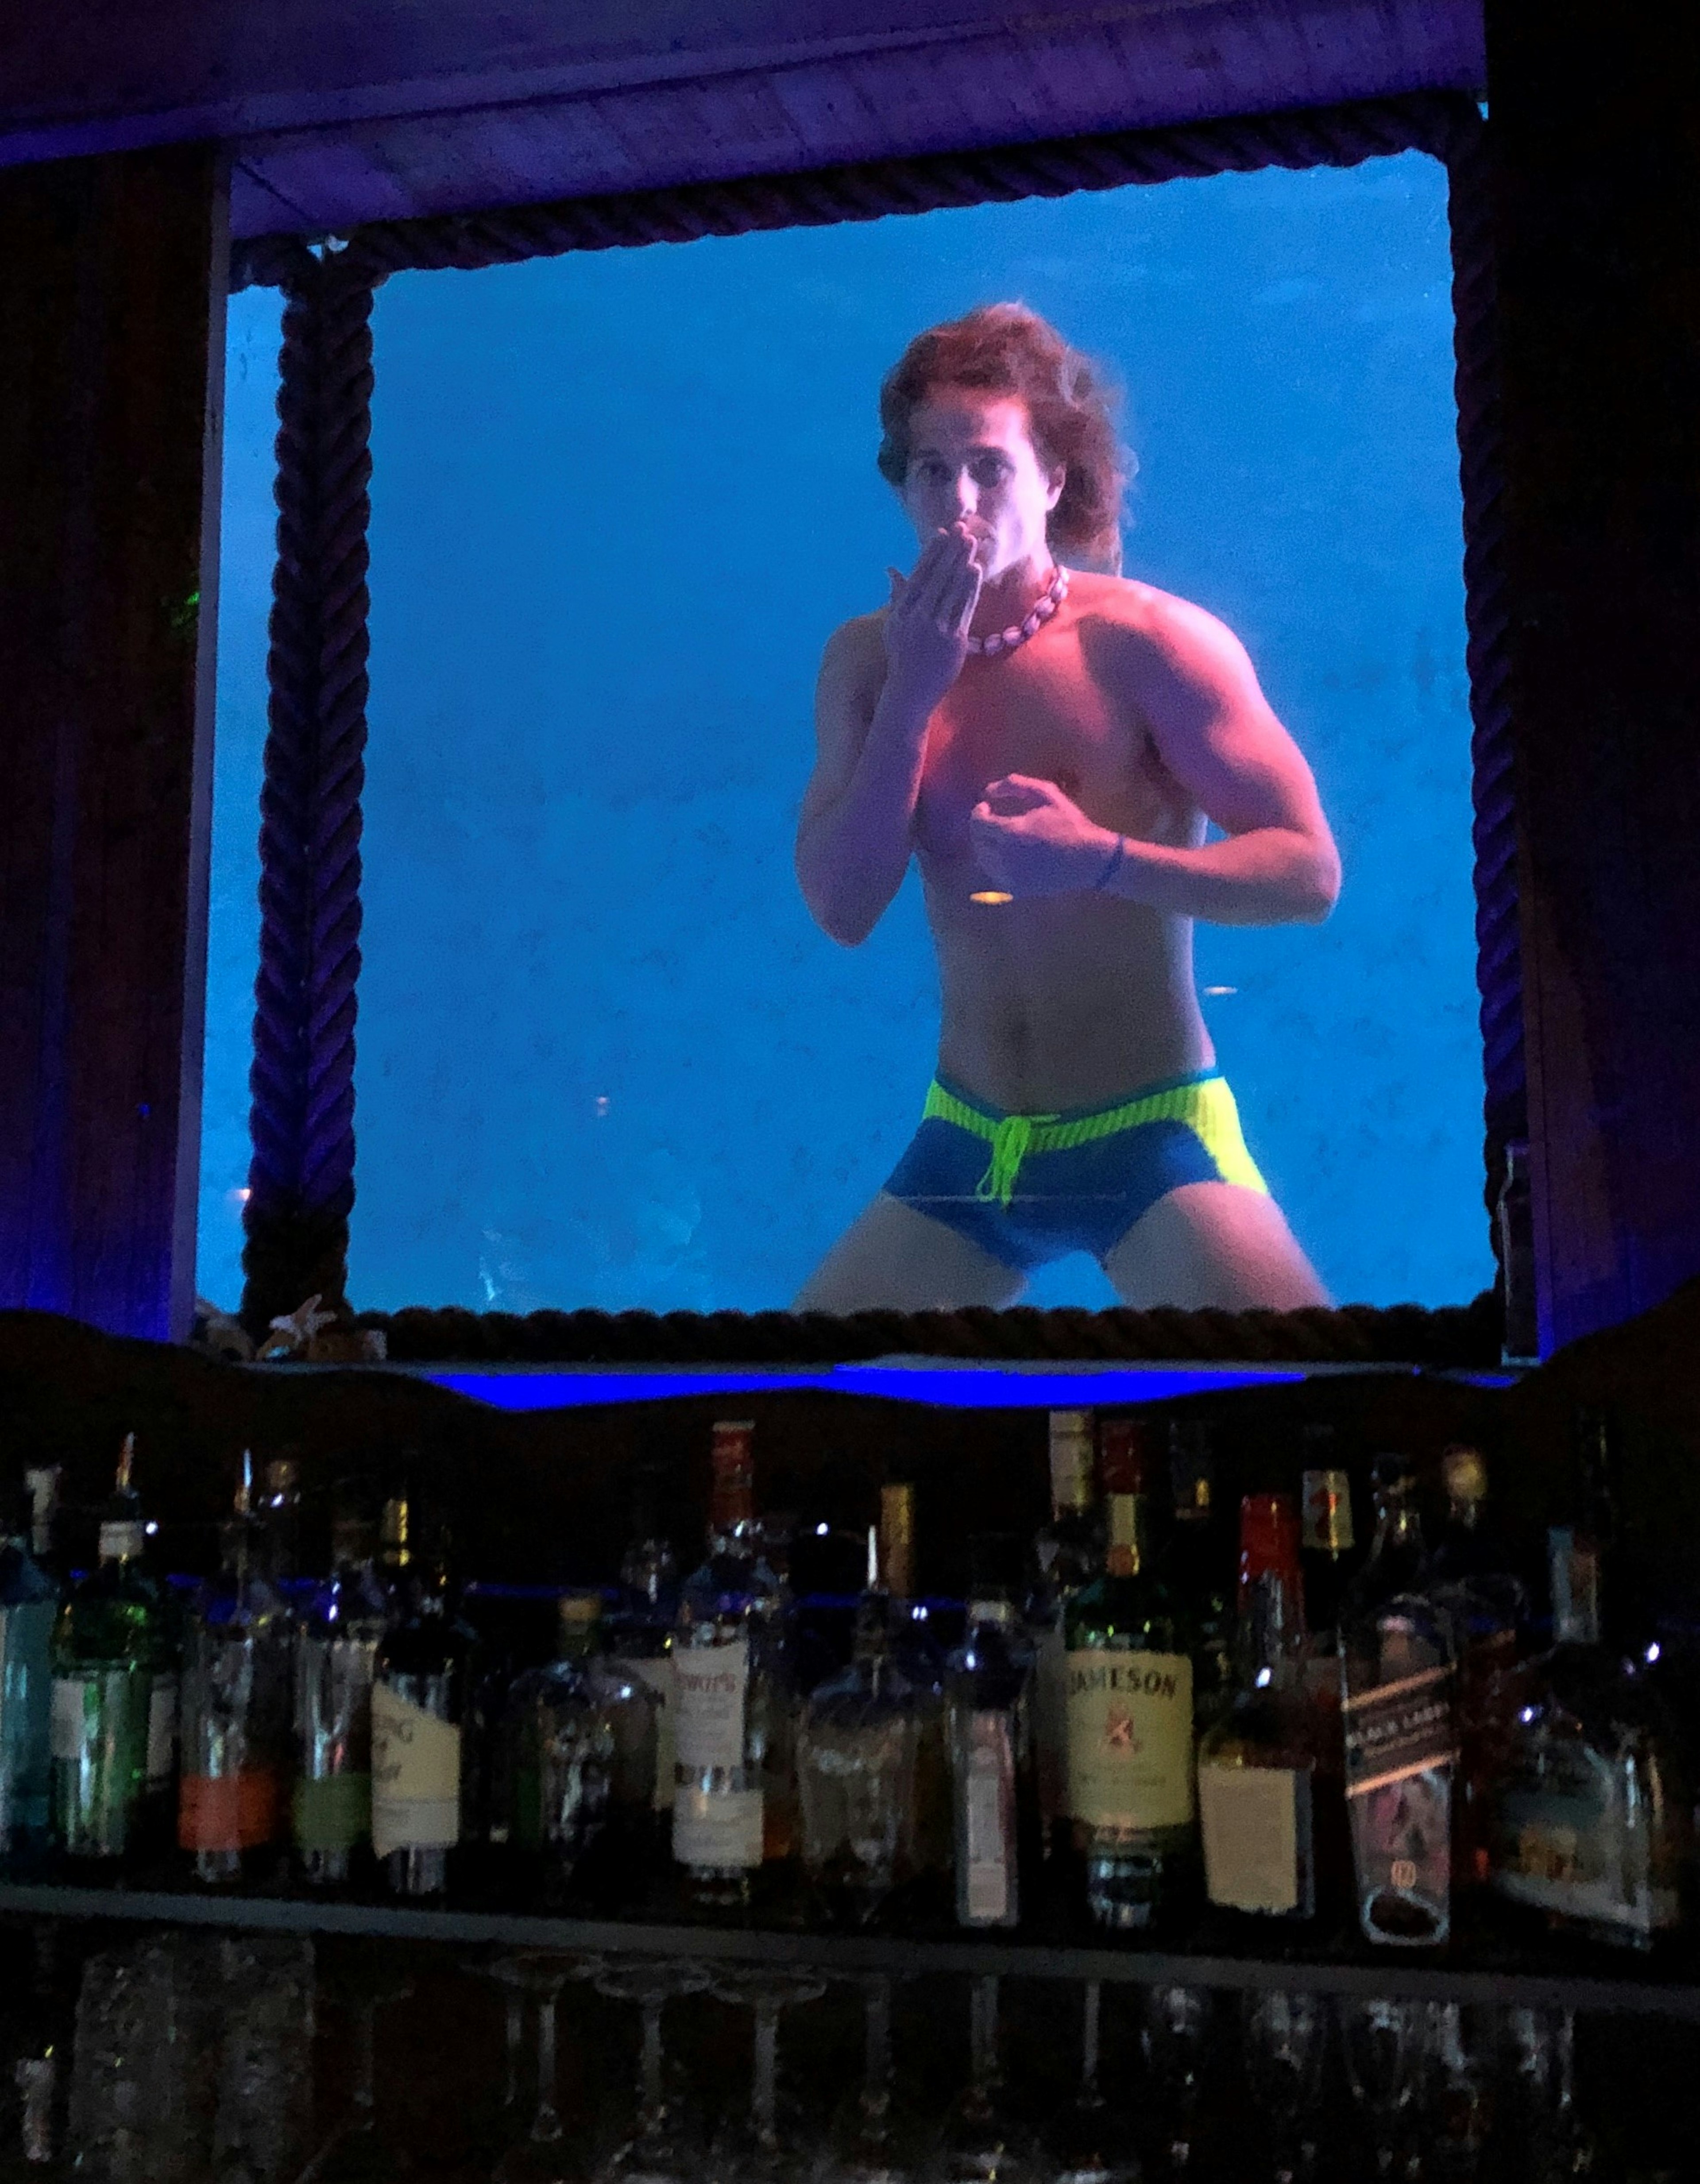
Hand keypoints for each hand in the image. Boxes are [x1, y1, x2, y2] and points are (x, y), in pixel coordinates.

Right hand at [881, 522, 984, 709]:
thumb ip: (897, 596)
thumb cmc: (902, 658)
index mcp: (901, 612)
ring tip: (971, 543)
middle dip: (950, 551)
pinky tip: (975, 570)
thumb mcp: (894, 626)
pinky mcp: (953, 641)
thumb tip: (891, 569)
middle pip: (936, 578)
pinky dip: (969, 588)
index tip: (941, 532)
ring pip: (951, 590)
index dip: (931, 552)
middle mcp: (916, 618)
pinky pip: (963, 609)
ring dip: (962, 563)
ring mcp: (935, 630)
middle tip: (962, 529)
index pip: (918, 575)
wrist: (910, 693)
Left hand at [969, 774, 1123, 896]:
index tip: (986, 806)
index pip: (977, 823)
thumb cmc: (1070, 823)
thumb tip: (987, 790)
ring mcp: (1009, 876)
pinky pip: (995, 875)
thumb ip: (1015, 785)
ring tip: (1001, 837)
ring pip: (983, 860)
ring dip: (986, 846)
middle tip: (993, 820)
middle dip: (981, 829)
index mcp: (1010, 833)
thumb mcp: (1047, 794)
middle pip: (977, 842)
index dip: (978, 812)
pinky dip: (996, 863)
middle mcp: (1004, 857)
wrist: (1090, 860)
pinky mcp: (1016, 889)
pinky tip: (1009, 855)